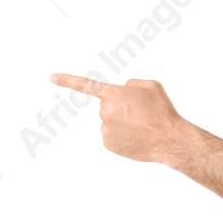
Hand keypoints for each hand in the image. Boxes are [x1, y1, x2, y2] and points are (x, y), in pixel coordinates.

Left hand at [49, 74, 195, 164]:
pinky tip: (135, 136)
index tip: (52, 78)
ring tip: (141, 126)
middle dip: (120, 107)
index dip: (67, 80)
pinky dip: (121, 135)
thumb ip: (130, 83)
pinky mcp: (108, 144)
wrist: (170, 139)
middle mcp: (105, 111)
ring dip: (122, 122)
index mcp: (114, 94)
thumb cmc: (162, 111)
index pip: (86, 85)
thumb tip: (121, 91)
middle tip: (140, 113)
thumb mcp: (150, 85)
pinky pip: (112, 135)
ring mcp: (105, 129)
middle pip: (107, 105)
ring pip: (109, 121)